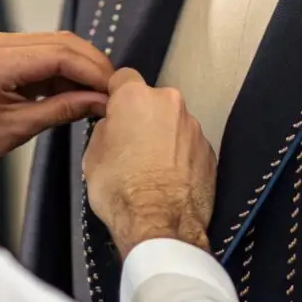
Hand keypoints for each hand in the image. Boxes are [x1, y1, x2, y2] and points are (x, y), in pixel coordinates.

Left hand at [0, 31, 112, 166]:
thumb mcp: (16, 129)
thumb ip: (61, 110)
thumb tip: (100, 102)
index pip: (60, 55)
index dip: (93, 71)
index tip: (114, 91)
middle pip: (63, 42)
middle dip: (93, 65)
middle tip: (115, 90)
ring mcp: (1, 45)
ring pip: (57, 45)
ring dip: (82, 66)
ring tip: (101, 93)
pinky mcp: (5, 53)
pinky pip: (45, 53)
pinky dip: (66, 69)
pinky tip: (80, 90)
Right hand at [83, 68, 216, 258]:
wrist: (159, 224)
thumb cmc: (121, 190)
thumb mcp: (92, 155)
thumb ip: (105, 129)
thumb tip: (114, 127)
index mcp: (136, 97)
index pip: (123, 77)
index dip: (116, 93)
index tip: (114, 108)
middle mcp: (170, 103)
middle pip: (152, 101)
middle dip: (143, 117)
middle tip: (131, 145)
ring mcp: (194, 127)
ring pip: (173, 123)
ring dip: (164, 137)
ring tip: (151, 168)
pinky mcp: (209, 150)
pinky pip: (189, 145)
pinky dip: (180, 156)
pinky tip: (169, 178)